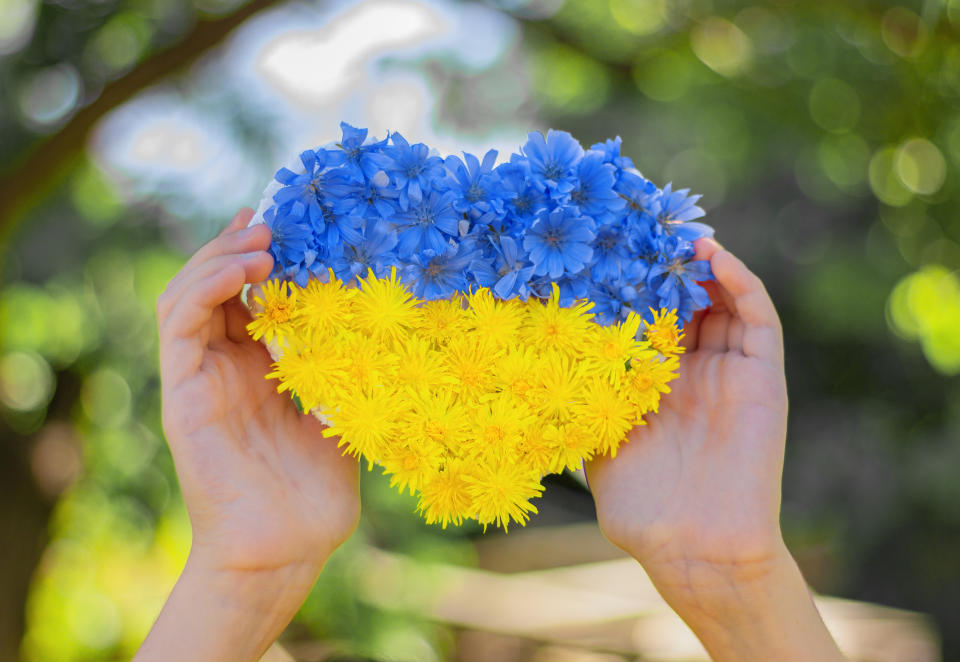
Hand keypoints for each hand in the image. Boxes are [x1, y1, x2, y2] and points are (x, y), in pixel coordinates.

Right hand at [139, 209, 359, 661]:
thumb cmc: (316, 492)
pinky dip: (207, 288)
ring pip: (188, 295)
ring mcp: (199, 378)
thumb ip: (347, 375)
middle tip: (275, 219)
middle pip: (215, 285)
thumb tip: (387, 332)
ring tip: (263, 238)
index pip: (249, 297)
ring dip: (220, 258)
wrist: (285, 549)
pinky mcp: (182, 393)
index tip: (297, 224)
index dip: (265, 258)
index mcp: (258, 369)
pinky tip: (249, 271)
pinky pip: (180, 325)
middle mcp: (224, 367)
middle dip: (240, 246)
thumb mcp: (341, 415)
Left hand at [587, 237, 785, 584]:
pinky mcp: (763, 377)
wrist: (696, 548)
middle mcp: (695, 373)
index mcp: (657, 386)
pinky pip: (758, 317)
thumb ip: (584, 404)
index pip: (649, 321)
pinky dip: (740, 282)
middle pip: (687, 303)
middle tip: (641, 230)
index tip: (605, 253)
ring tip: (673, 234)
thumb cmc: (643, 509)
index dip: (633, 287)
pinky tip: (711, 258)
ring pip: (724, 301)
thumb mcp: (600, 445)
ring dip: (702, 265)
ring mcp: (731, 373)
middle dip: (665, 267)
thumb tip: (540, 367)